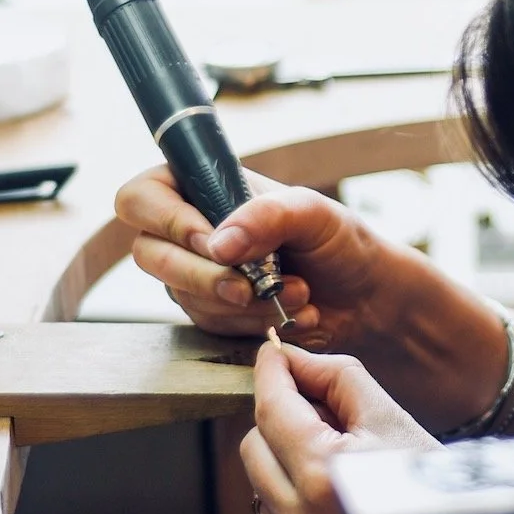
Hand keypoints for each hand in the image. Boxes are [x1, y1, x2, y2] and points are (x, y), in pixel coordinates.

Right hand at [115, 164, 510, 428]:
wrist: (369, 301)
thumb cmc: (344, 244)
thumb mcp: (315, 213)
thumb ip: (267, 215)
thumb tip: (218, 243)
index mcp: (207, 187)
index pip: (144, 196)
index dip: (166, 220)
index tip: (213, 241)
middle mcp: (193, 229)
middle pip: (149, 253)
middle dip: (201, 275)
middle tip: (247, 284)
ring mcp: (198, 273)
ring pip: (179, 295)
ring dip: (236, 303)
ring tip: (293, 293)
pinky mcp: (213, 313)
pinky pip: (206, 326)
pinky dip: (248, 324)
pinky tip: (288, 313)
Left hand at [241, 342, 438, 513]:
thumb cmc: (434, 482)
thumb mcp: (388, 415)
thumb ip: (333, 376)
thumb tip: (288, 359)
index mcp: (324, 477)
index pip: (271, 408)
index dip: (269, 373)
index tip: (271, 352)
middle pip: (255, 442)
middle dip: (283, 419)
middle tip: (329, 415)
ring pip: (259, 477)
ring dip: (285, 456)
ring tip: (339, 459)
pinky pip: (274, 511)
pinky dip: (294, 492)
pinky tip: (338, 493)